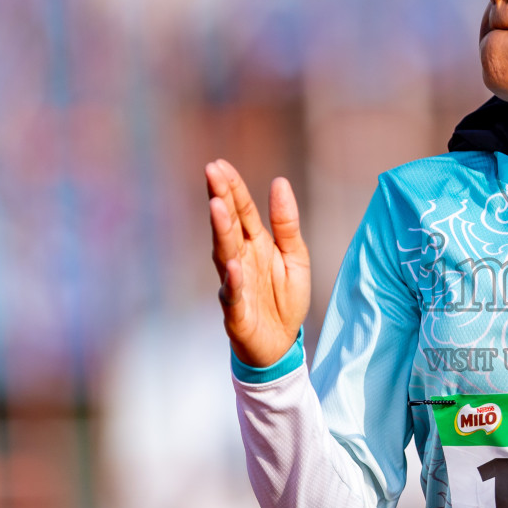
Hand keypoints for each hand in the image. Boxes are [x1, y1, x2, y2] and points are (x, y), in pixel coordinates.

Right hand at [205, 159, 310, 367]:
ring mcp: (235, 283)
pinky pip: (233, 293)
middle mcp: (239, 259)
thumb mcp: (296, 256)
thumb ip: (287, 223)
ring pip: (224, 253)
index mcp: (256, 243)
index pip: (242, 210)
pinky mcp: (236, 311)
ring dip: (221, 230)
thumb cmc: (285, 298)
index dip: (232, 187)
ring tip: (217, 205)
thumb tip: (280, 182)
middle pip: (228, 225)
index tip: (219, 164)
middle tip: (211, 172)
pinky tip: (232, 264)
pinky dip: (232, 280)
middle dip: (220, 198)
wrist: (281, 343)